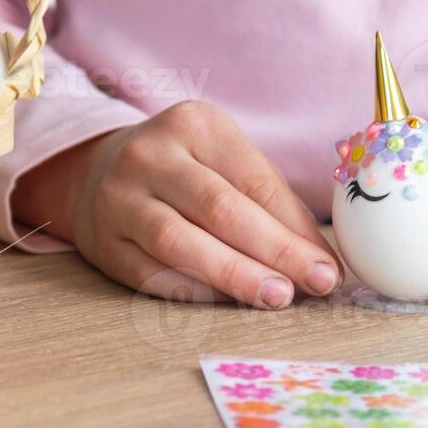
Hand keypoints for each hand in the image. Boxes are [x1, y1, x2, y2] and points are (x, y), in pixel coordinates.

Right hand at [12, 101, 340, 308]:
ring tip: (276, 296)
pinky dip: (193, 290)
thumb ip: (270, 201)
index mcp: (194, 124)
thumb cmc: (184, 170)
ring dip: (234, 275)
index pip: (254, 180)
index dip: (295, 227)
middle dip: (274, 251)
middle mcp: (151, 155)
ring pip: (179, 241)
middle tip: (313, 284)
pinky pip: (150, 273)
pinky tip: (227, 303)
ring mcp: (119, 198)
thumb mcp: (224, 160)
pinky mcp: (102, 241)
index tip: (329, 266)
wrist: (98, 172)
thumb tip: (321, 259)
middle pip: (219, 208)